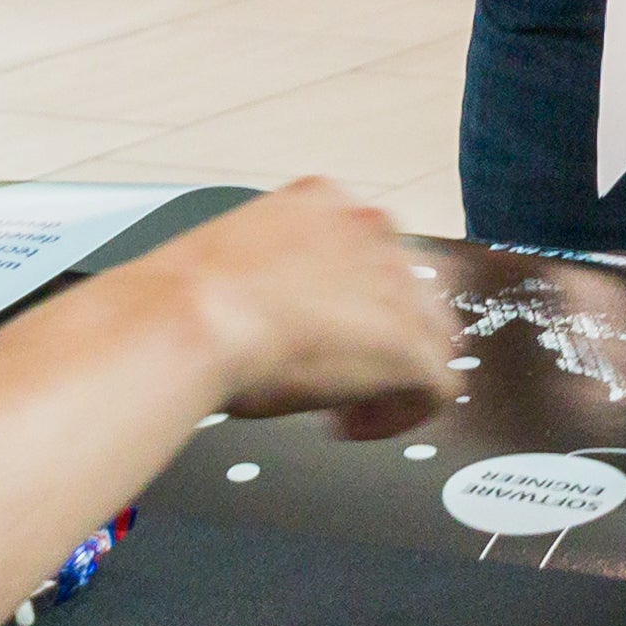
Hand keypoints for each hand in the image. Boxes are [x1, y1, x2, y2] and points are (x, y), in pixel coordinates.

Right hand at [143, 178, 459, 439]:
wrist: (191, 316)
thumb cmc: (188, 297)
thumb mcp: (235, 255)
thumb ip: (275, 269)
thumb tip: (275, 306)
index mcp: (326, 202)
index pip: (369, 251)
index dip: (350, 301)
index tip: (319, 330)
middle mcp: (373, 232)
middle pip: (413, 292)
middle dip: (379, 336)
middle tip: (336, 373)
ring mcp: (400, 288)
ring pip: (433, 339)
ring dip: (391, 376)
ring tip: (341, 406)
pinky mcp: (411, 346)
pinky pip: (436, 389)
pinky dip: (398, 415)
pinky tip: (349, 424)